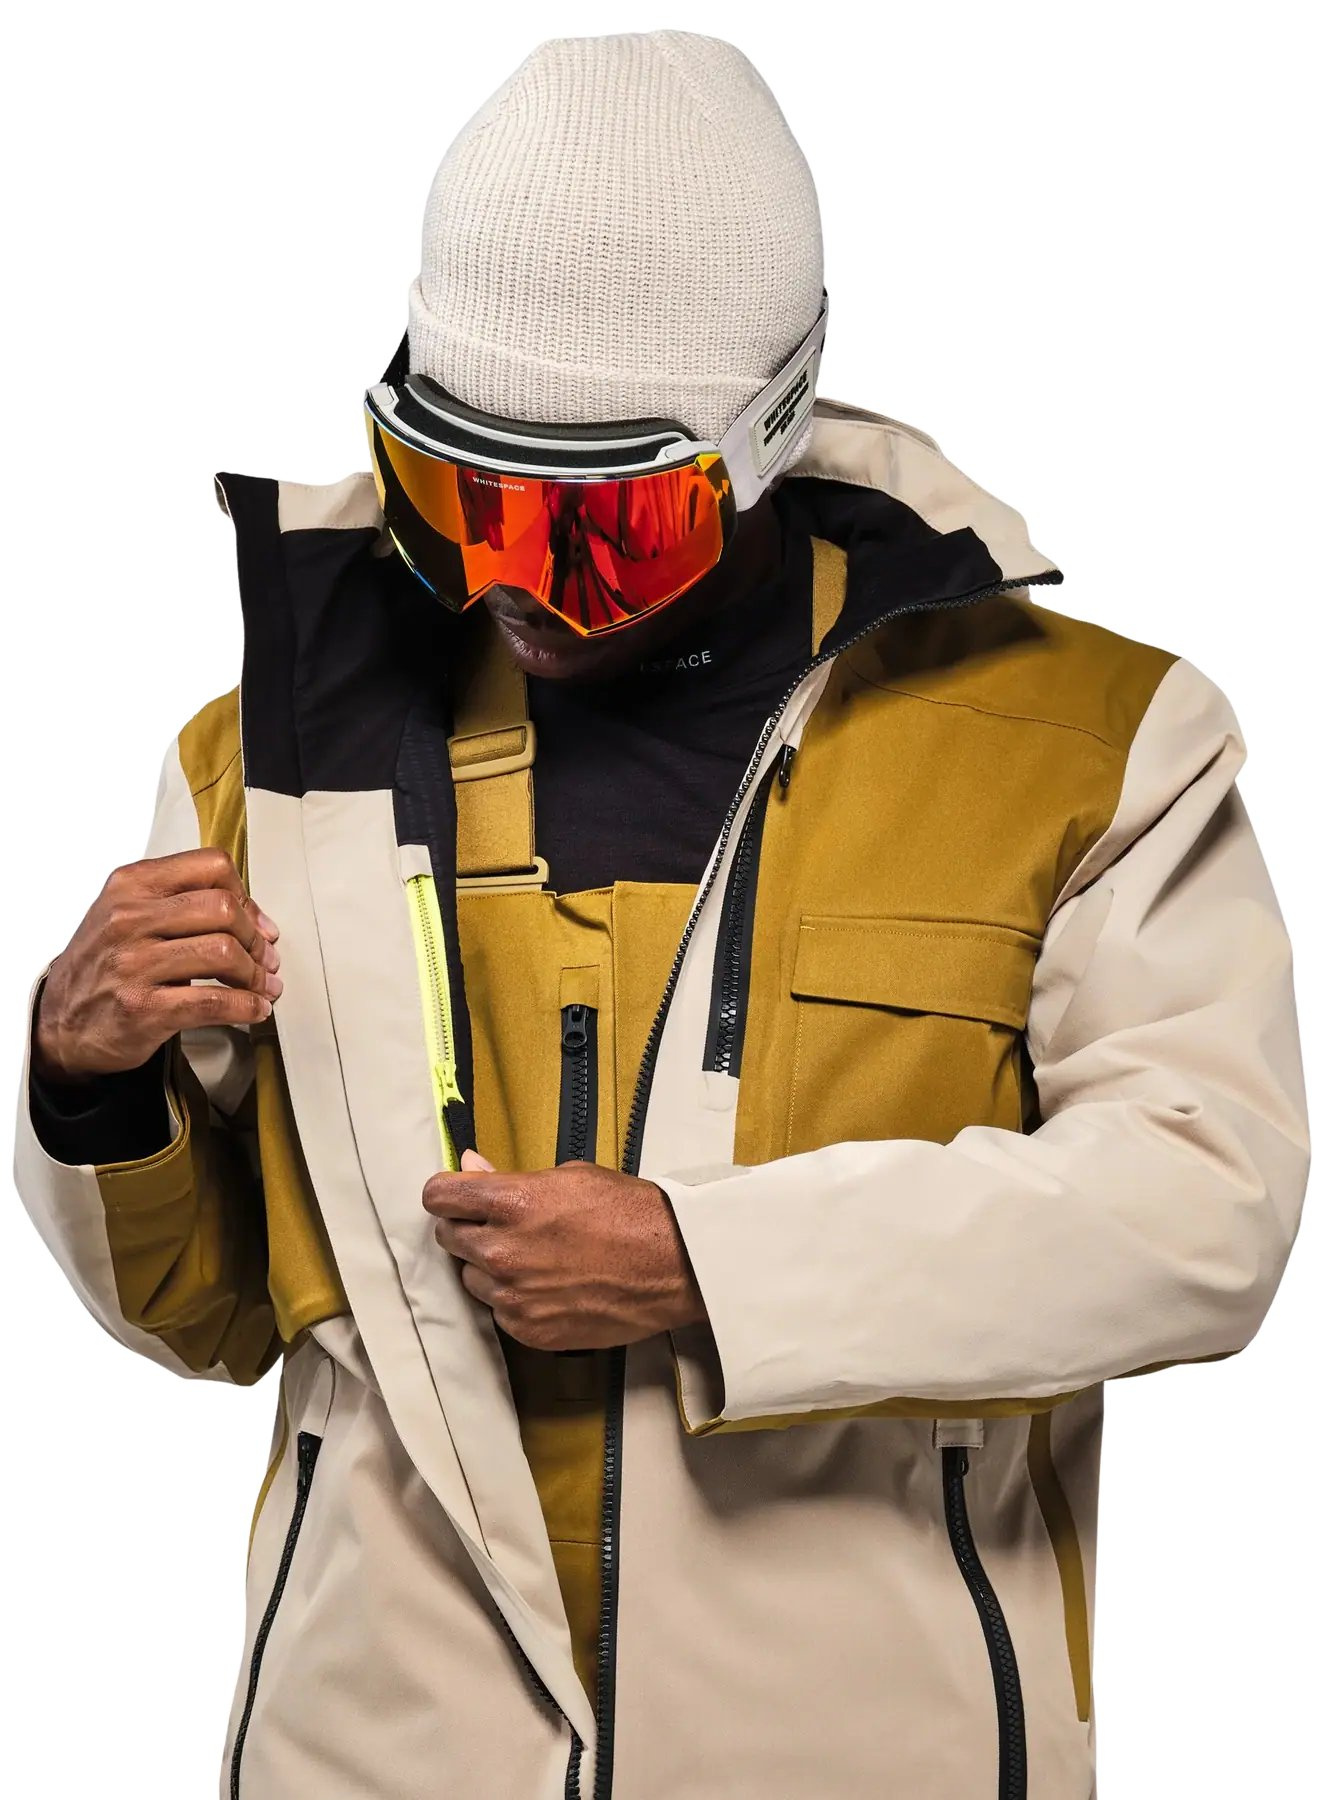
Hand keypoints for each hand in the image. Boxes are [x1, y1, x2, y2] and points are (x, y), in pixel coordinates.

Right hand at [33, 849, 281, 1083]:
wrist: (59, 1023)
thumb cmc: (105, 965)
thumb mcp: (129, 914)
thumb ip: (184, 904)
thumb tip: (258, 920)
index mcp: (131, 885)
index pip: (211, 866)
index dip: (246, 896)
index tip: (257, 924)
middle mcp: (128, 918)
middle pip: (223, 909)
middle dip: (255, 938)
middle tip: (264, 960)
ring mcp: (132, 964)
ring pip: (223, 952)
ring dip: (255, 975)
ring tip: (262, 987)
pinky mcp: (141, 1009)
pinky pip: (213, 1002)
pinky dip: (246, 1007)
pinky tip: (254, 1009)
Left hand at [423, 1149, 705, 1350]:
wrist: (673, 1265)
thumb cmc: (628, 1212)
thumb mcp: (570, 1177)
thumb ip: (510, 1178)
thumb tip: (471, 1167)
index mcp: (512, 1203)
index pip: (439, 1196)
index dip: (446, 1194)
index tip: (456, 1197)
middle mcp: (503, 1251)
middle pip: (447, 1237)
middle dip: (468, 1228)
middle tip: (501, 1226)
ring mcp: (513, 1296)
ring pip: (470, 1278)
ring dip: (488, 1267)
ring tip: (531, 1259)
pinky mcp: (528, 1329)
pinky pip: (498, 1311)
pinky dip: (513, 1299)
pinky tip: (546, 1286)